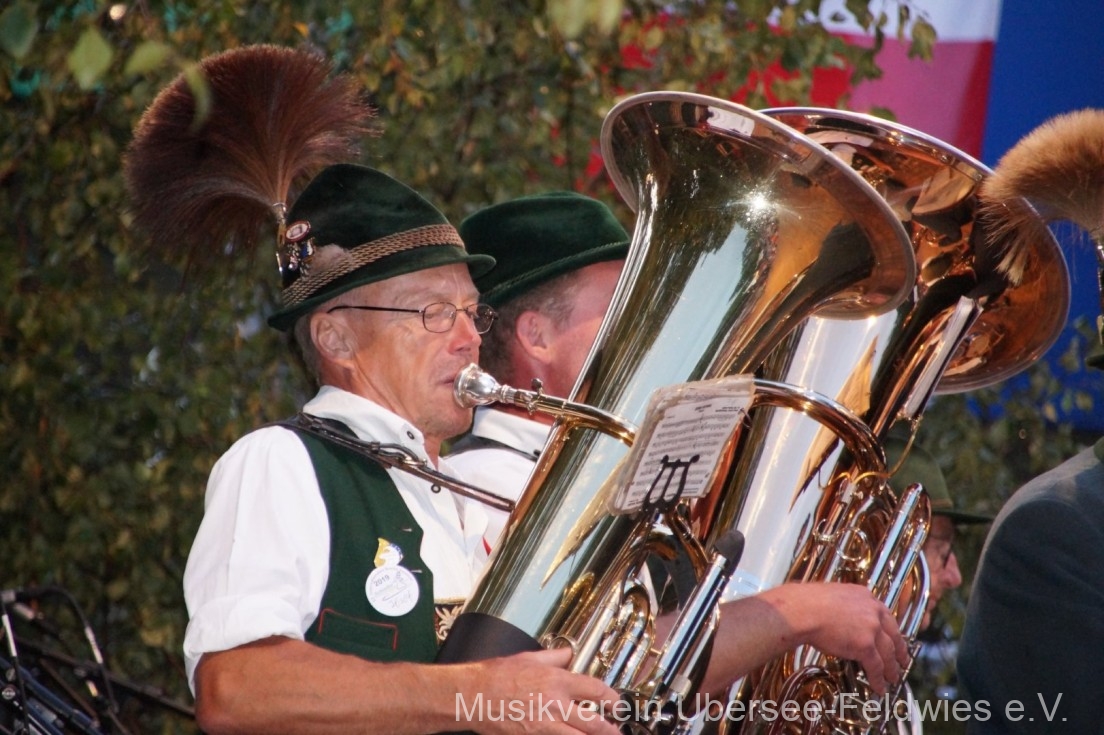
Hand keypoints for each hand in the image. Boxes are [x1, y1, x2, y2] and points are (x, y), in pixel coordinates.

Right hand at [462, 647, 622, 733]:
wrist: (473, 696)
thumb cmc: (495, 677)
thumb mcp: (528, 658)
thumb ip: (553, 657)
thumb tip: (567, 654)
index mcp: (556, 681)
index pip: (594, 690)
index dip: (611, 698)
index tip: (615, 703)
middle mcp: (554, 705)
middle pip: (593, 723)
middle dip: (609, 729)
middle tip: (616, 730)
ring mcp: (545, 725)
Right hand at [785, 582, 910, 694]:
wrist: (802, 610)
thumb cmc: (808, 603)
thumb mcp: (834, 597)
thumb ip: (847, 607)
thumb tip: (845, 620)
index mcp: (865, 596)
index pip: (886, 617)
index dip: (891, 632)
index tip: (894, 639)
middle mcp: (873, 611)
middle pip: (893, 636)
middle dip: (899, 652)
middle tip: (902, 661)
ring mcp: (871, 628)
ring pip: (888, 653)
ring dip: (891, 669)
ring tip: (892, 678)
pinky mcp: (865, 645)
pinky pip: (876, 667)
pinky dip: (878, 679)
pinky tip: (878, 687)